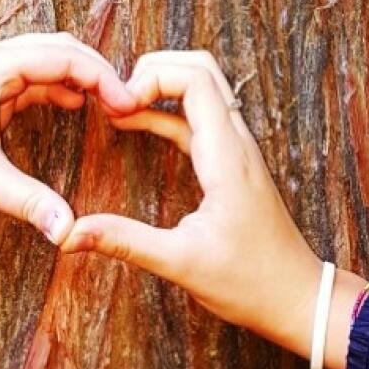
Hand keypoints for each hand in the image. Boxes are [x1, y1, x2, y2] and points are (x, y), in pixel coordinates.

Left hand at [0, 31, 137, 246]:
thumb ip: (30, 202)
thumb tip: (68, 232)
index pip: (65, 57)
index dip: (104, 78)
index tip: (129, 104)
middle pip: (60, 48)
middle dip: (96, 71)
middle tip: (127, 101)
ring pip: (46, 59)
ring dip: (78, 76)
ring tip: (109, 103)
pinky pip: (29, 75)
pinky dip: (56, 85)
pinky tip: (75, 104)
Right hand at [61, 50, 363, 368]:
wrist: (298, 299)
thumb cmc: (251, 283)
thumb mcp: (181, 263)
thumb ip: (126, 242)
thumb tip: (70, 235)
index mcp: (227, 156)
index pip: (195, 79)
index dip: (151, 77)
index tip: (118, 107)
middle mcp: (235, 142)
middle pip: (200, 68)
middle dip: (153, 69)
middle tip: (115, 97)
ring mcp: (236, 149)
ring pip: (201, 88)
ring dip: (159, 86)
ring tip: (116, 107)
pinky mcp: (231, 162)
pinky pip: (197, 118)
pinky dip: (164, 112)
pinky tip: (133, 124)